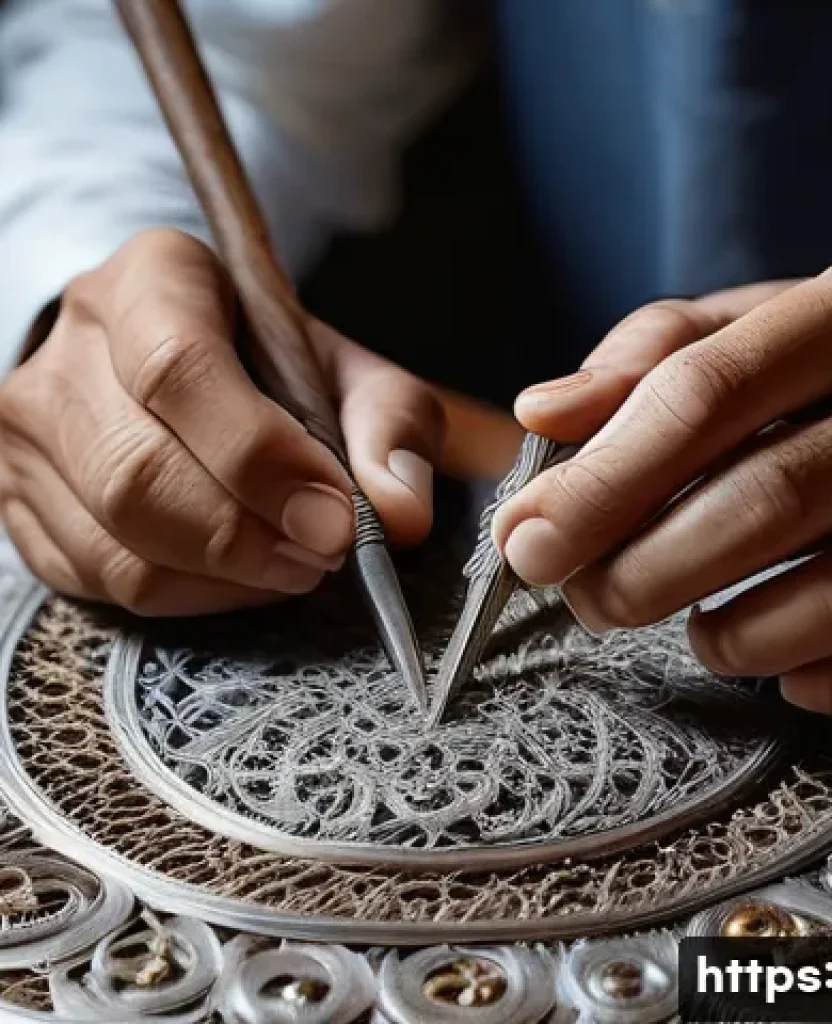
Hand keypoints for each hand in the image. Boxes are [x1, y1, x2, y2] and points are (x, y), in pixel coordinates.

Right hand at [0, 229, 443, 614]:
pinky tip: (242, 575)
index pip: (179, 368)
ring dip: (226, 574)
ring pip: (116, 539)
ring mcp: (30, 428)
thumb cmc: (277, 369)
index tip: (334, 516)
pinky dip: (190, 596)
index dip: (259, 457)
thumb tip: (399, 514)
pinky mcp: (21, 501)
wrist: (191, 370)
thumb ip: (390, 426)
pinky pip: (101, 579)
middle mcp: (70, 344)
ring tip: (294, 563)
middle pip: (139, 471)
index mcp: (154, 279)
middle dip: (247, 536)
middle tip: (324, 552)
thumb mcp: (351, 372)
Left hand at [493, 252, 831, 725]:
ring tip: (686, 622)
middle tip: (583, 597)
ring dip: (718, 635)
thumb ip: (657, 357)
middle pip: (757, 504)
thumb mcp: (774, 330)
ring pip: (824, 603)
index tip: (525, 537)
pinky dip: (810, 682)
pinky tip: (780, 659)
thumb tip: (543, 413)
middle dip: (635, 571)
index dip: (599, 480)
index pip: (705, 393)